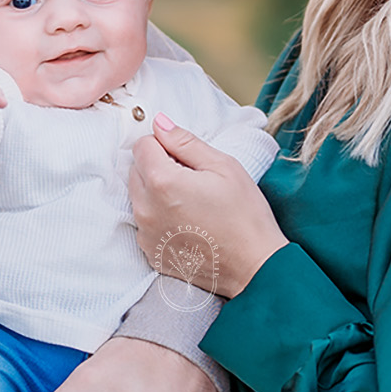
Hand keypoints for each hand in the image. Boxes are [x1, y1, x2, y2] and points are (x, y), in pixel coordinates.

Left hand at [130, 116, 289, 298]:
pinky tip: (188, 223)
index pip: (142, 145)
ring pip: (138, 196)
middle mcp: (146, 208)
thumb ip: (185, 142)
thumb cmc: (245, 216)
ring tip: (192, 203)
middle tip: (193, 180)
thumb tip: (159, 123)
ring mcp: (146, 233)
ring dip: (157, 192)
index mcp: (162, 182)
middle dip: (158, 167)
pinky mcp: (150, 252)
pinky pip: (145, 222)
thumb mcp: (223, 167)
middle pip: (136, 170)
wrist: (254, 268)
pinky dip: (159, 217)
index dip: (165, 145)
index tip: (186, 158)